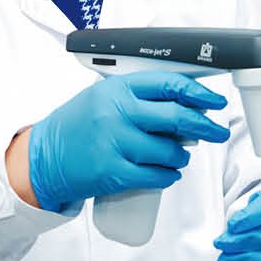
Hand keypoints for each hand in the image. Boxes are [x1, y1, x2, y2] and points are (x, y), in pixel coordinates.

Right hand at [19, 71, 228, 212]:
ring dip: (182, 155)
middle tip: (217, 131)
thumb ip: (138, 97)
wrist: (43, 157)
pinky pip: (156, 176)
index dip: (199, 93)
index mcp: (117, 89)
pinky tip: (168, 173)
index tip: (215, 101)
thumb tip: (186, 105)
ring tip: (179, 156)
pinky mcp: (113, 172)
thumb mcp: (103, 97)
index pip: (169, 84)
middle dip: (205, 125)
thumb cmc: (77, 126)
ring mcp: (114, 143)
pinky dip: (169, 176)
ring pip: (169, 150)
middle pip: (176, 116)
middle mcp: (116, 113)